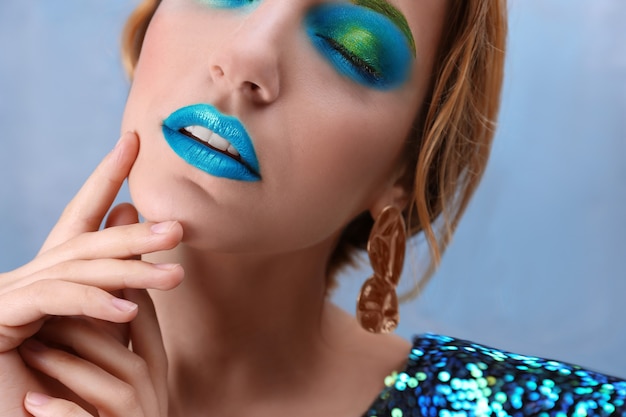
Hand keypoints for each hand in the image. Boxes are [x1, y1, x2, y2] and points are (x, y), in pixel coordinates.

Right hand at [0, 132, 182, 414]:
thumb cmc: (70, 376)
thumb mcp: (104, 321)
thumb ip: (117, 277)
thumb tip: (134, 217)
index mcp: (56, 272)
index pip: (84, 214)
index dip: (107, 175)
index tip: (133, 141)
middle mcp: (32, 275)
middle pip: (88, 244)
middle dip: (134, 236)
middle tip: (179, 228)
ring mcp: (13, 295)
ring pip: (78, 271)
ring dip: (130, 273)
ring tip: (175, 276)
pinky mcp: (1, 319)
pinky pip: (54, 302)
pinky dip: (92, 304)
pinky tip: (128, 307)